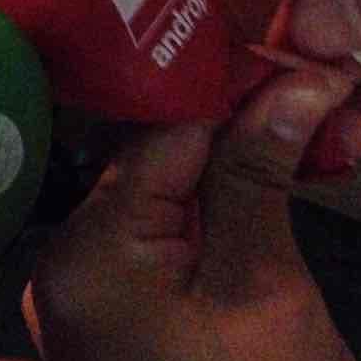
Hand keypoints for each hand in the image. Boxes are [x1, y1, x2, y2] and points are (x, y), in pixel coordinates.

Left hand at [0, 71, 354, 360]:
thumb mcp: (265, 287)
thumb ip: (260, 174)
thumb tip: (297, 82)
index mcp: (88, 254)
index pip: (160, 137)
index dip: (225, 97)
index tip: (277, 67)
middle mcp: (64, 257)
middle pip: (150, 159)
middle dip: (221, 129)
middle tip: (283, 90)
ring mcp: (78, 279)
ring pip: (152, 187)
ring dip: (213, 162)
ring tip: (271, 123)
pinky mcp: (103, 293)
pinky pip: (149, 223)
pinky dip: (195, 201)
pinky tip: (238, 176)